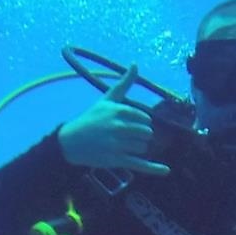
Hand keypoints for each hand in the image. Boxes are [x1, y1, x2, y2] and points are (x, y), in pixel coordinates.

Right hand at [56, 63, 170, 175]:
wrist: (70, 142)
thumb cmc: (90, 119)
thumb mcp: (106, 99)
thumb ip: (124, 83)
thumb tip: (135, 64)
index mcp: (117, 111)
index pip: (144, 118)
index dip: (141, 122)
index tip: (131, 124)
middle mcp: (117, 127)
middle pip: (146, 133)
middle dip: (140, 135)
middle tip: (125, 136)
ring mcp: (116, 144)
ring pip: (143, 147)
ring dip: (137, 147)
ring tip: (121, 145)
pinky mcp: (115, 160)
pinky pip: (139, 164)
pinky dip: (153, 168)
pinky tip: (165, 170)